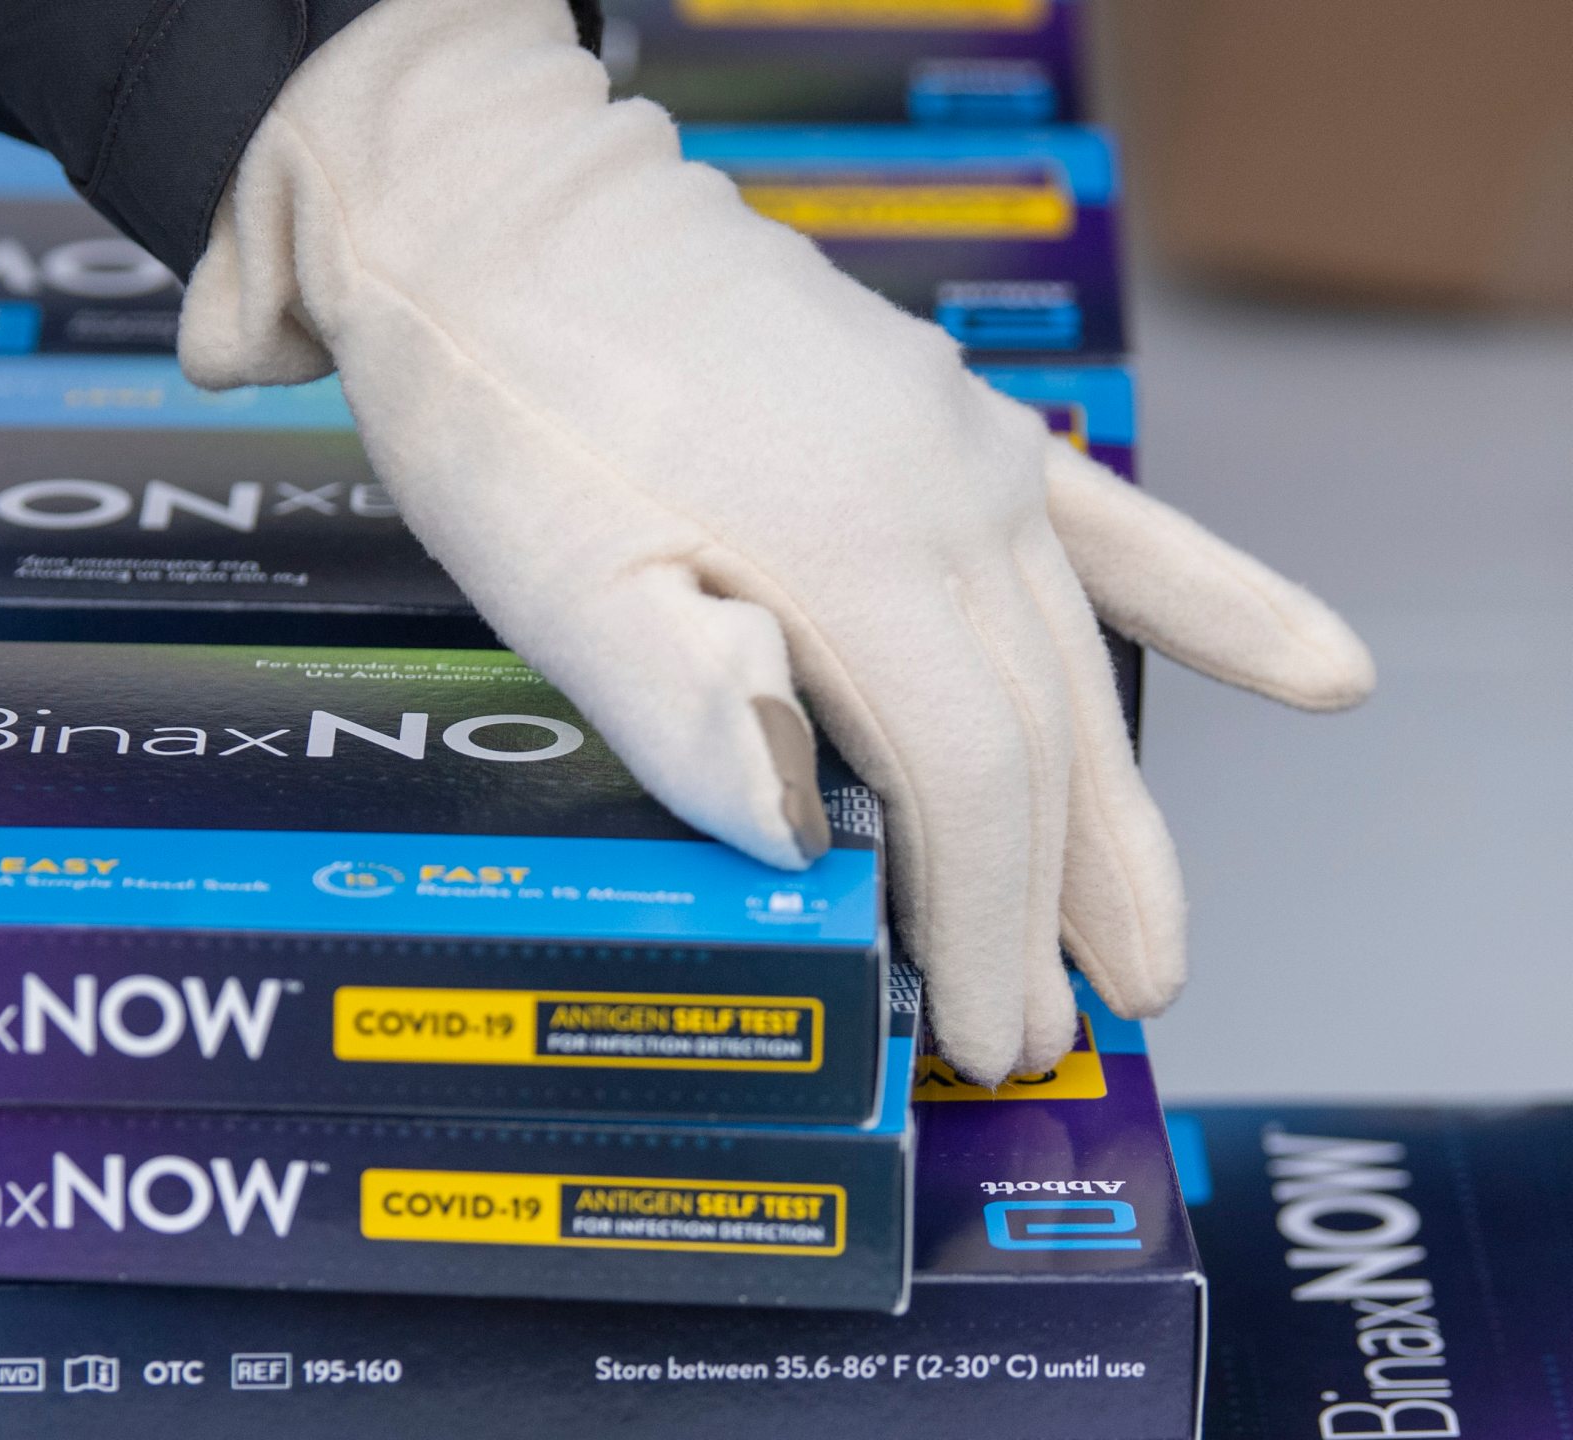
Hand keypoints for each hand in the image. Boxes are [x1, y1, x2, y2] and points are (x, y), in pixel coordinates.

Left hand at [179, 0, 1371, 1083]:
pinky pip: (1106, 526)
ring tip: (1153, 941)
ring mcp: (963, 445)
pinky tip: (1316, 671)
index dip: (994, 922)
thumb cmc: (505, 398)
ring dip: (1116, 809)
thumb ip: (680, 704)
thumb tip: (803, 838)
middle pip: (1039, 736)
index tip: (998, 1031)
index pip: (971, 780)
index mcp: (854, 548)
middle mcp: (948, 493)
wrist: (500, 212)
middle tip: (1067, 1032)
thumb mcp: (548, 570)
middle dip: (1058, 903)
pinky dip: (1207, 601)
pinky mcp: (946, 416)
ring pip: (1073, 658)